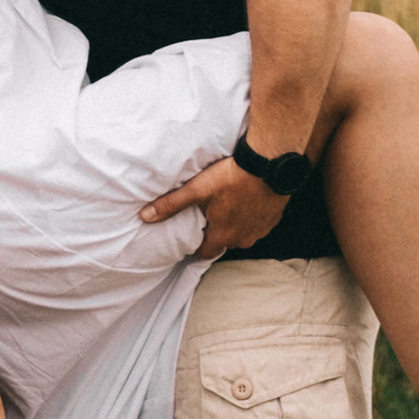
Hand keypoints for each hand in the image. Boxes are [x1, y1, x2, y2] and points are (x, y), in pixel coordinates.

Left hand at [140, 156, 284, 254]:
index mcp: (224, 235)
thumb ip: (171, 204)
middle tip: (206, 216)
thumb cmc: (233, 177)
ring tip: (225, 206)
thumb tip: (145, 217)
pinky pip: (256, 224)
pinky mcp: (272, 219)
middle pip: (223, 242)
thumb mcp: (197, 189)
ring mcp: (260, 230)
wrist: (269, 165)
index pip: (204, 252)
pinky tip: (244, 201)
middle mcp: (244, 238)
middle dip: (214, 233)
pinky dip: (249, 216)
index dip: (194, 246)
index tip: (188, 236)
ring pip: (241, 234)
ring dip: (233, 224)